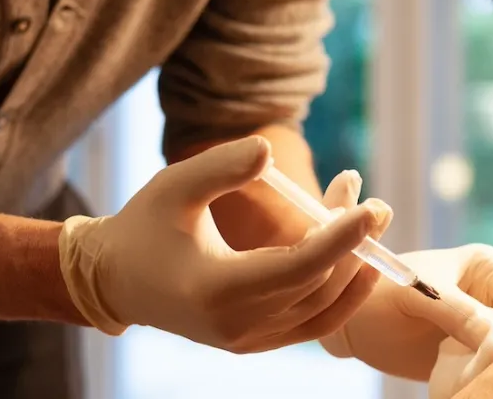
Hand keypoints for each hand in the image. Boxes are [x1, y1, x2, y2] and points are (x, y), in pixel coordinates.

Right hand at [57, 136, 391, 352]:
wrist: (117, 280)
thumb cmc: (145, 225)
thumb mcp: (175, 185)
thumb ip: (222, 166)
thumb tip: (268, 149)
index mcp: (216, 289)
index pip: (297, 268)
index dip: (340, 239)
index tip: (370, 208)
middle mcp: (237, 325)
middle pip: (318, 285)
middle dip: (354, 243)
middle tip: (375, 202)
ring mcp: (248, 340)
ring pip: (322, 307)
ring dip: (354, 264)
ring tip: (367, 216)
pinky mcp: (256, 342)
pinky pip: (313, 324)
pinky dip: (342, 294)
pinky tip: (360, 258)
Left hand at [316, 172, 492, 379]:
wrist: (351, 324)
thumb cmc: (380, 293)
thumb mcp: (418, 295)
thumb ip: (460, 312)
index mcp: (488, 267)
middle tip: (490, 363)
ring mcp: (483, 327)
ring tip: (474, 372)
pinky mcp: (471, 354)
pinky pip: (491, 369)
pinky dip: (485, 377)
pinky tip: (467, 380)